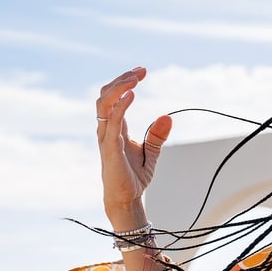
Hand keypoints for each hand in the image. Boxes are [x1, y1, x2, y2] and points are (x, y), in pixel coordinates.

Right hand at [95, 67, 171, 227]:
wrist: (127, 199)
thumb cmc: (134, 178)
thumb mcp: (151, 153)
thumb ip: (157, 135)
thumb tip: (167, 116)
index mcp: (115, 128)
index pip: (115, 98)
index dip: (125, 82)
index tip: (142, 72)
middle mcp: (107, 129)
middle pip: (106, 95)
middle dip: (121, 79)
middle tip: (140, 71)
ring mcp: (106, 137)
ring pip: (104, 103)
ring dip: (119, 87)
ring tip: (135, 78)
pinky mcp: (110, 147)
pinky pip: (112, 121)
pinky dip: (121, 105)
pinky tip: (132, 94)